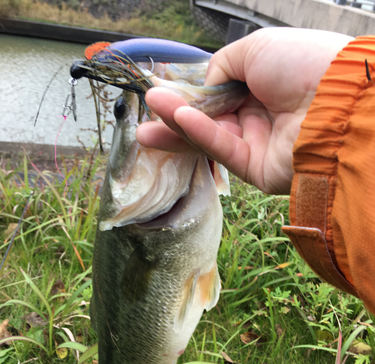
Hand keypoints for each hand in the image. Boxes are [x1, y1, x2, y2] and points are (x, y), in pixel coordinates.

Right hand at [136, 28, 351, 193]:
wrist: (336, 100)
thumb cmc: (301, 64)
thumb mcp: (255, 49)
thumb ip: (222, 66)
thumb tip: (206, 85)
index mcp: (263, 85)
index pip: (219, 93)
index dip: (192, 94)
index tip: (164, 92)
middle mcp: (259, 115)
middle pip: (209, 119)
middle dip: (176, 116)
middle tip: (147, 112)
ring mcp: (257, 143)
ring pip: (210, 137)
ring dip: (178, 129)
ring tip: (145, 128)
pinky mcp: (257, 169)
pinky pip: (224, 150)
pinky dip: (201, 134)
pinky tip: (176, 121)